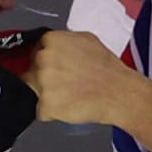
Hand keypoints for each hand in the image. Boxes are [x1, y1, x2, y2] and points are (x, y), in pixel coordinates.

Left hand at [28, 31, 151, 151]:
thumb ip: (64, 40)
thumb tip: (53, 45)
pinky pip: (40, 110)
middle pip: (32, 70)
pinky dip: (51, 112)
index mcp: (51, 40)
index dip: (46, 62)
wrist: (119, 93)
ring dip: (47, 95)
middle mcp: (43, 59)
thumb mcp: (87, 39)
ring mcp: (42, 82)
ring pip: (33, 91)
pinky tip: (67, 107)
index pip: (35, 50)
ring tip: (68, 96)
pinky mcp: (45, 105)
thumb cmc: (108, 68)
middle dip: (44, 78)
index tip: (55, 68)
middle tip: (65, 84)